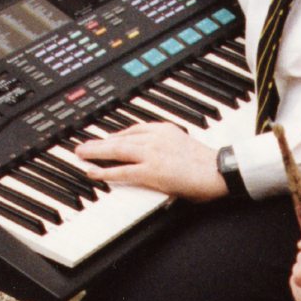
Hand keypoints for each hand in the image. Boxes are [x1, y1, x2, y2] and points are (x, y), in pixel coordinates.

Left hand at [72, 122, 224, 200]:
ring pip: (116, 150)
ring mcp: (152, 153)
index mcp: (164, 129)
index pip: (133, 129)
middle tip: (83, 145)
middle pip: (120, 137)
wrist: (219, 170)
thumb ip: (169, 145)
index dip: (116, 135)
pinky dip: (105, 171)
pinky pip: (122, 170)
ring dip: (96, 152)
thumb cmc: (208, 164)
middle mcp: (155, 137)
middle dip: (99, 142)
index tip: (106, 139)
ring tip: (81, 154)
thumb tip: (159, 155)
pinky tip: (93, 171)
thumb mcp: (185, 145)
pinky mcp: (151, 171)